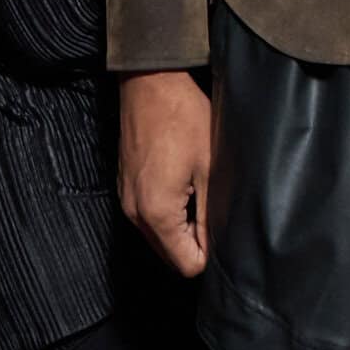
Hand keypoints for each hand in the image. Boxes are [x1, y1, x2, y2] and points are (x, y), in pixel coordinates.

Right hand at [118, 70, 211, 277]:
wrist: (150, 85)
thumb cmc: (183, 119)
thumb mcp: (210, 168)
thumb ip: (211, 215)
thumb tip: (218, 247)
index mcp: (156, 212)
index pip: (185, 264)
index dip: (210, 254)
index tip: (224, 229)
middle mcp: (135, 213)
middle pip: (170, 255)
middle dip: (195, 243)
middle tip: (216, 210)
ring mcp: (127, 201)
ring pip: (159, 237)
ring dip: (182, 227)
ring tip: (201, 194)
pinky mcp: (126, 188)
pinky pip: (149, 218)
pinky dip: (168, 213)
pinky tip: (185, 186)